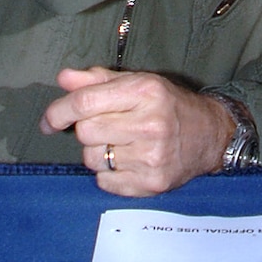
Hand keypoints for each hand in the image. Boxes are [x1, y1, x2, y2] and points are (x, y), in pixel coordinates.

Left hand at [41, 67, 234, 196]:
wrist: (211, 134)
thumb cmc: (169, 105)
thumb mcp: (139, 83)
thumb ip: (98, 80)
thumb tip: (63, 79)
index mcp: (145, 92)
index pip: (85, 103)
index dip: (58, 111)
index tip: (49, 120)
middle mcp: (150, 123)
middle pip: (85, 132)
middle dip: (88, 130)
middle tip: (108, 127)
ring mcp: (151, 156)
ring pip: (92, 159)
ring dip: (98, 152)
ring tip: (122, 144)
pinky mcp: (151, 183)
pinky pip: (104, 181)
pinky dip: (109, 173)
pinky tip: (129, 161)